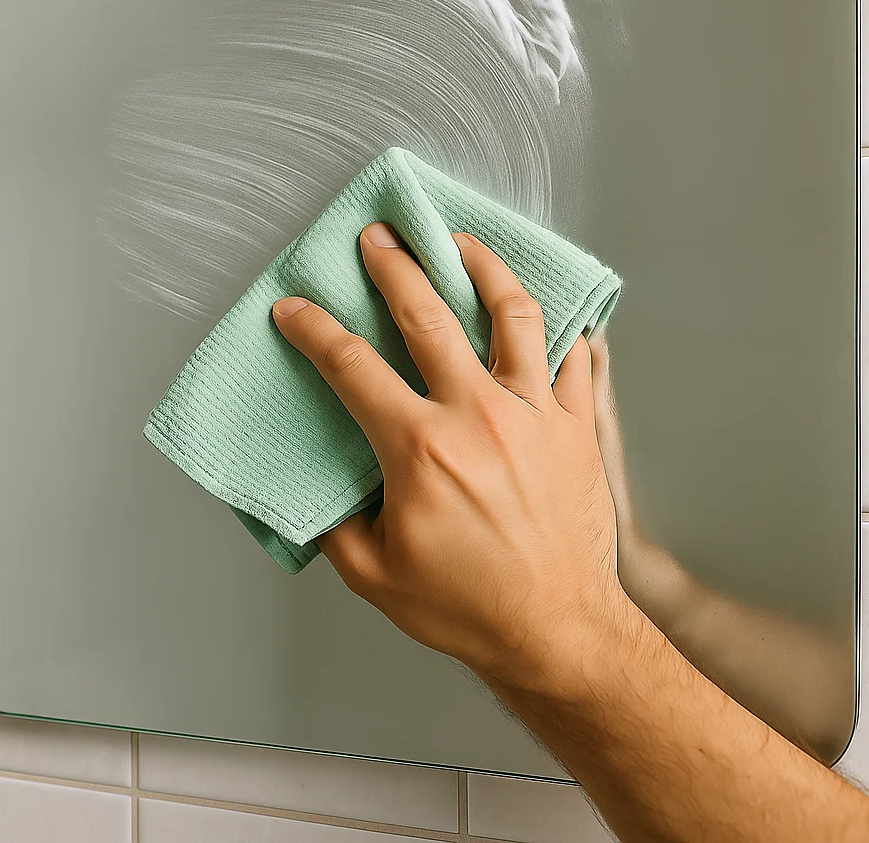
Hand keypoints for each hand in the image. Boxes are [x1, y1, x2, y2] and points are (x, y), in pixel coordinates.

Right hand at [272, 223, 632, 692]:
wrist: (557, 630)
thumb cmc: (466, 607)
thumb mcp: (372, 572)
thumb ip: (336, 520)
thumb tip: (322, 485)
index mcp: (419, 446)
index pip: (350, 367)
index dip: (314, 329)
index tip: (295, 308)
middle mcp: (477, 413)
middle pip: (427, 313)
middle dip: (394, 265)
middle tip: (379, 238)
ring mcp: (533, 413)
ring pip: (509, 313)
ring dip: (481, 266)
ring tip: (461, 243)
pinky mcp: (573, 426)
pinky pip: (572, 356)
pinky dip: (557, 326)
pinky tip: (539, 312)